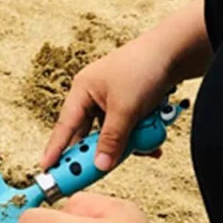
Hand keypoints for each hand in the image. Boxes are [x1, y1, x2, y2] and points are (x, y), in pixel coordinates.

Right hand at [40, 36, 173, 172]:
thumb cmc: (144, 67)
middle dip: (101, 151)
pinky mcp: (131, 107)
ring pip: (113, 136)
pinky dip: (140, 137)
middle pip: (89, 135)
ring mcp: (113, 103)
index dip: (55, 150)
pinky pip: (129, 131)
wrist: (176, 51)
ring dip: (128, 144)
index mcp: (83, 90)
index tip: (47, 168)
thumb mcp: (125, 109)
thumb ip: (112, 140)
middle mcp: (94, 97)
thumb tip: (100, 165)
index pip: (64, 127)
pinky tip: (152, 140)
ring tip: (143, 141)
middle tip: (99, 170)